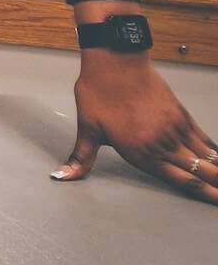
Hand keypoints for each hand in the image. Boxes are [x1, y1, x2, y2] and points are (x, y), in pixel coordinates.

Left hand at [52, 51, 217, 203]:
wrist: (115, 61)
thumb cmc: (99, 91)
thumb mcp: (87, 128)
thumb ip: (81, 158)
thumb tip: (62, 176)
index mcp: (141, 152)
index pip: (180, 180)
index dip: (201, 194)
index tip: (213, 202)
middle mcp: (162, 144)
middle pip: (198, 171)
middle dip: (215, 187)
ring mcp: (175, 128)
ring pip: (205, 156)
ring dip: (216, 169)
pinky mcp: (180, 114)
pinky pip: (203, 137)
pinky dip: (213, 150)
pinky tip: (217, 156)